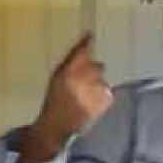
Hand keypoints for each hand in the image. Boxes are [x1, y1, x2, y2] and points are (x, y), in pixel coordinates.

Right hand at [29, 33, 112, 156]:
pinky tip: (90, 104)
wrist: (58, 126)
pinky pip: (107, 91)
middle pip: (96, 66)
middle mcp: (84, 78)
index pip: (82, 51)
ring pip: (101, 80)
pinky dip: (101, 96)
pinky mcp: (107, 99)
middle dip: (91, 73)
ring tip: (84, 98)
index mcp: (68, 71)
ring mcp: (97, 89)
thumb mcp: (56, 77)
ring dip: (95, 86)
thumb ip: (71, 58)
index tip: (90, 35)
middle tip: (81, 86)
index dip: (87, 43)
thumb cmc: (55, 100)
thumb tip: (87, 37)